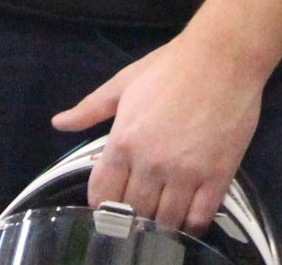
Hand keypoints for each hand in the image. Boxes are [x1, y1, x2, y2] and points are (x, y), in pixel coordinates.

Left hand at [52, 31, 267, 234]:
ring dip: (159, 224)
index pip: (102, 193)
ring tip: (161, 216)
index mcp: (123, 142)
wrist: (223, 57)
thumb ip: (90, 108)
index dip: (103, 203)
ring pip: (165, 220)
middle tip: (139, 209)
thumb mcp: (123, 83)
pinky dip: (190, 225)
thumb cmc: (171, 66)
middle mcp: (150, 164)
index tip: (110, 204)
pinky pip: (199, 217)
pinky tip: (187, 217)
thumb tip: (58, 123)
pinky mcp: (217, 176)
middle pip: (133, 211)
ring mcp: (185, 173)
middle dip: (132, 214)